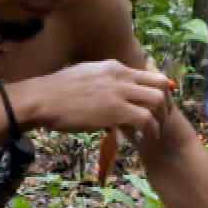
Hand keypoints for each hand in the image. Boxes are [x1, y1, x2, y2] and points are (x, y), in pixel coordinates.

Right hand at [22, 60, 173, 141]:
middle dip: (166, 103)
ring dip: (160, 119)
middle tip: (161, 120)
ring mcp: (119, 91)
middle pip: (161, 83)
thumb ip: (103, 80)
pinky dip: (150, 131)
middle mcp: (120, 75)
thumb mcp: (84, 75)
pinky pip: (146, 119)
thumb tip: (110, 91)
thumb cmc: (55, 92)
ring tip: (154, 132)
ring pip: (158, 100)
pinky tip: (145, 140)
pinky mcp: (116, 110)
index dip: (157, 91)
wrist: (40, 99)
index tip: (157, 106)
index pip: (149, 74)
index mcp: (113, 66)